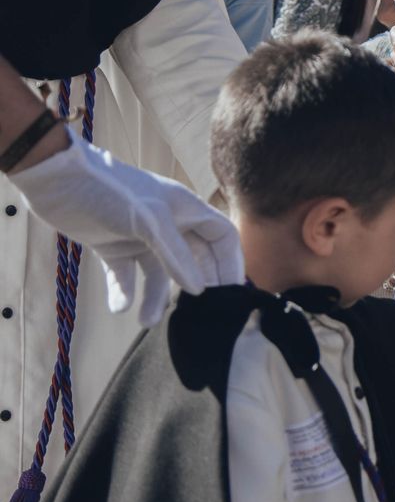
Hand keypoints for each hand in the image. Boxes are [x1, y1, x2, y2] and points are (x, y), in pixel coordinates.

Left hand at [7, 131, 243, 325]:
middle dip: (197, 284)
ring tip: (146, 321)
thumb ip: (177, 255)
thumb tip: (199, 289)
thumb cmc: (112, 191)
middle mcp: (168, 224)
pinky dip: (124, 292)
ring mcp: (139, 237)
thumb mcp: (151, 221)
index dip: (230, 263)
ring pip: (158, 273)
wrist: (56, 181)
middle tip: (199, 313)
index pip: (221, 237)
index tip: (232, 292)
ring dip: (155, 297)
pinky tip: (120, 307)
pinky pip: (126, 276)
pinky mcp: (113, 247)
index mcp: (185, 209)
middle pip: (194, 259)